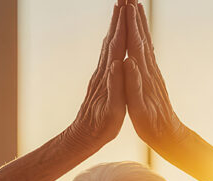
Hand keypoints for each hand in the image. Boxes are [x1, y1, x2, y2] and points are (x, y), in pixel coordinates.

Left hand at [64, 1, 126, 152]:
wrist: (83, 136)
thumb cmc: (100, 127)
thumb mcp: (111, 110)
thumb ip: (114, 86)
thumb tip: (116, 64)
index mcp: (108, 75)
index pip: (118, 44)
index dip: (124, 24)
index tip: (129, 5)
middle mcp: (103, 70)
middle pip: (113, 37)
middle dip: (120, 17)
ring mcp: (101, 73)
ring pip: (110, 42)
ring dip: (116, 24)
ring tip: (121, 9)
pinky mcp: (101, 78)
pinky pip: (109, 52)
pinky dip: (114, 39)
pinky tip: (115, 37)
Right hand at [123, 1, 186, 154]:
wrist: (168, 134)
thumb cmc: (151, 124)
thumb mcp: (140, 107)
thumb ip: (134, 84)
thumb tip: (129, 62)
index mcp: (143, 73)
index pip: (135, 42)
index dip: (130, 23)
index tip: (125, 4)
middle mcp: (149, 68)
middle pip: (141, 35)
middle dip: (134, 16)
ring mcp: (151, 71)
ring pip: (144, 40)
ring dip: (139, 23)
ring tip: (134, 7)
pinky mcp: (152, 76)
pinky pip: (145, 51)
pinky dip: (142, 38)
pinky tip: (140, 35)